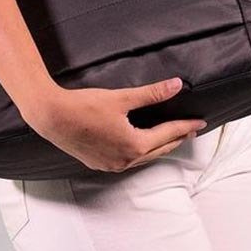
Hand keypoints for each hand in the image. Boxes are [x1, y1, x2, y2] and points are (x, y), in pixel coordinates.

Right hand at [24, 77, 207, 173]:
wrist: (52, 117)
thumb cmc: (84, 107)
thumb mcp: (121, 98)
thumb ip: (151, 93)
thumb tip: (176, 85)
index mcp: (134, 145)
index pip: (167, 134)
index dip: (184, 127)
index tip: (198, 123)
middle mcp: (125, 160)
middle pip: (158, 149)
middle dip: (175, 139)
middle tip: (189, 130)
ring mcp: (111, 165)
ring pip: (143, 157)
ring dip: (158, 147)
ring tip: (168, 137)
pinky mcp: (98, 163)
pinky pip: (128, 160)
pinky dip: (139, 152)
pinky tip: (138, 145)